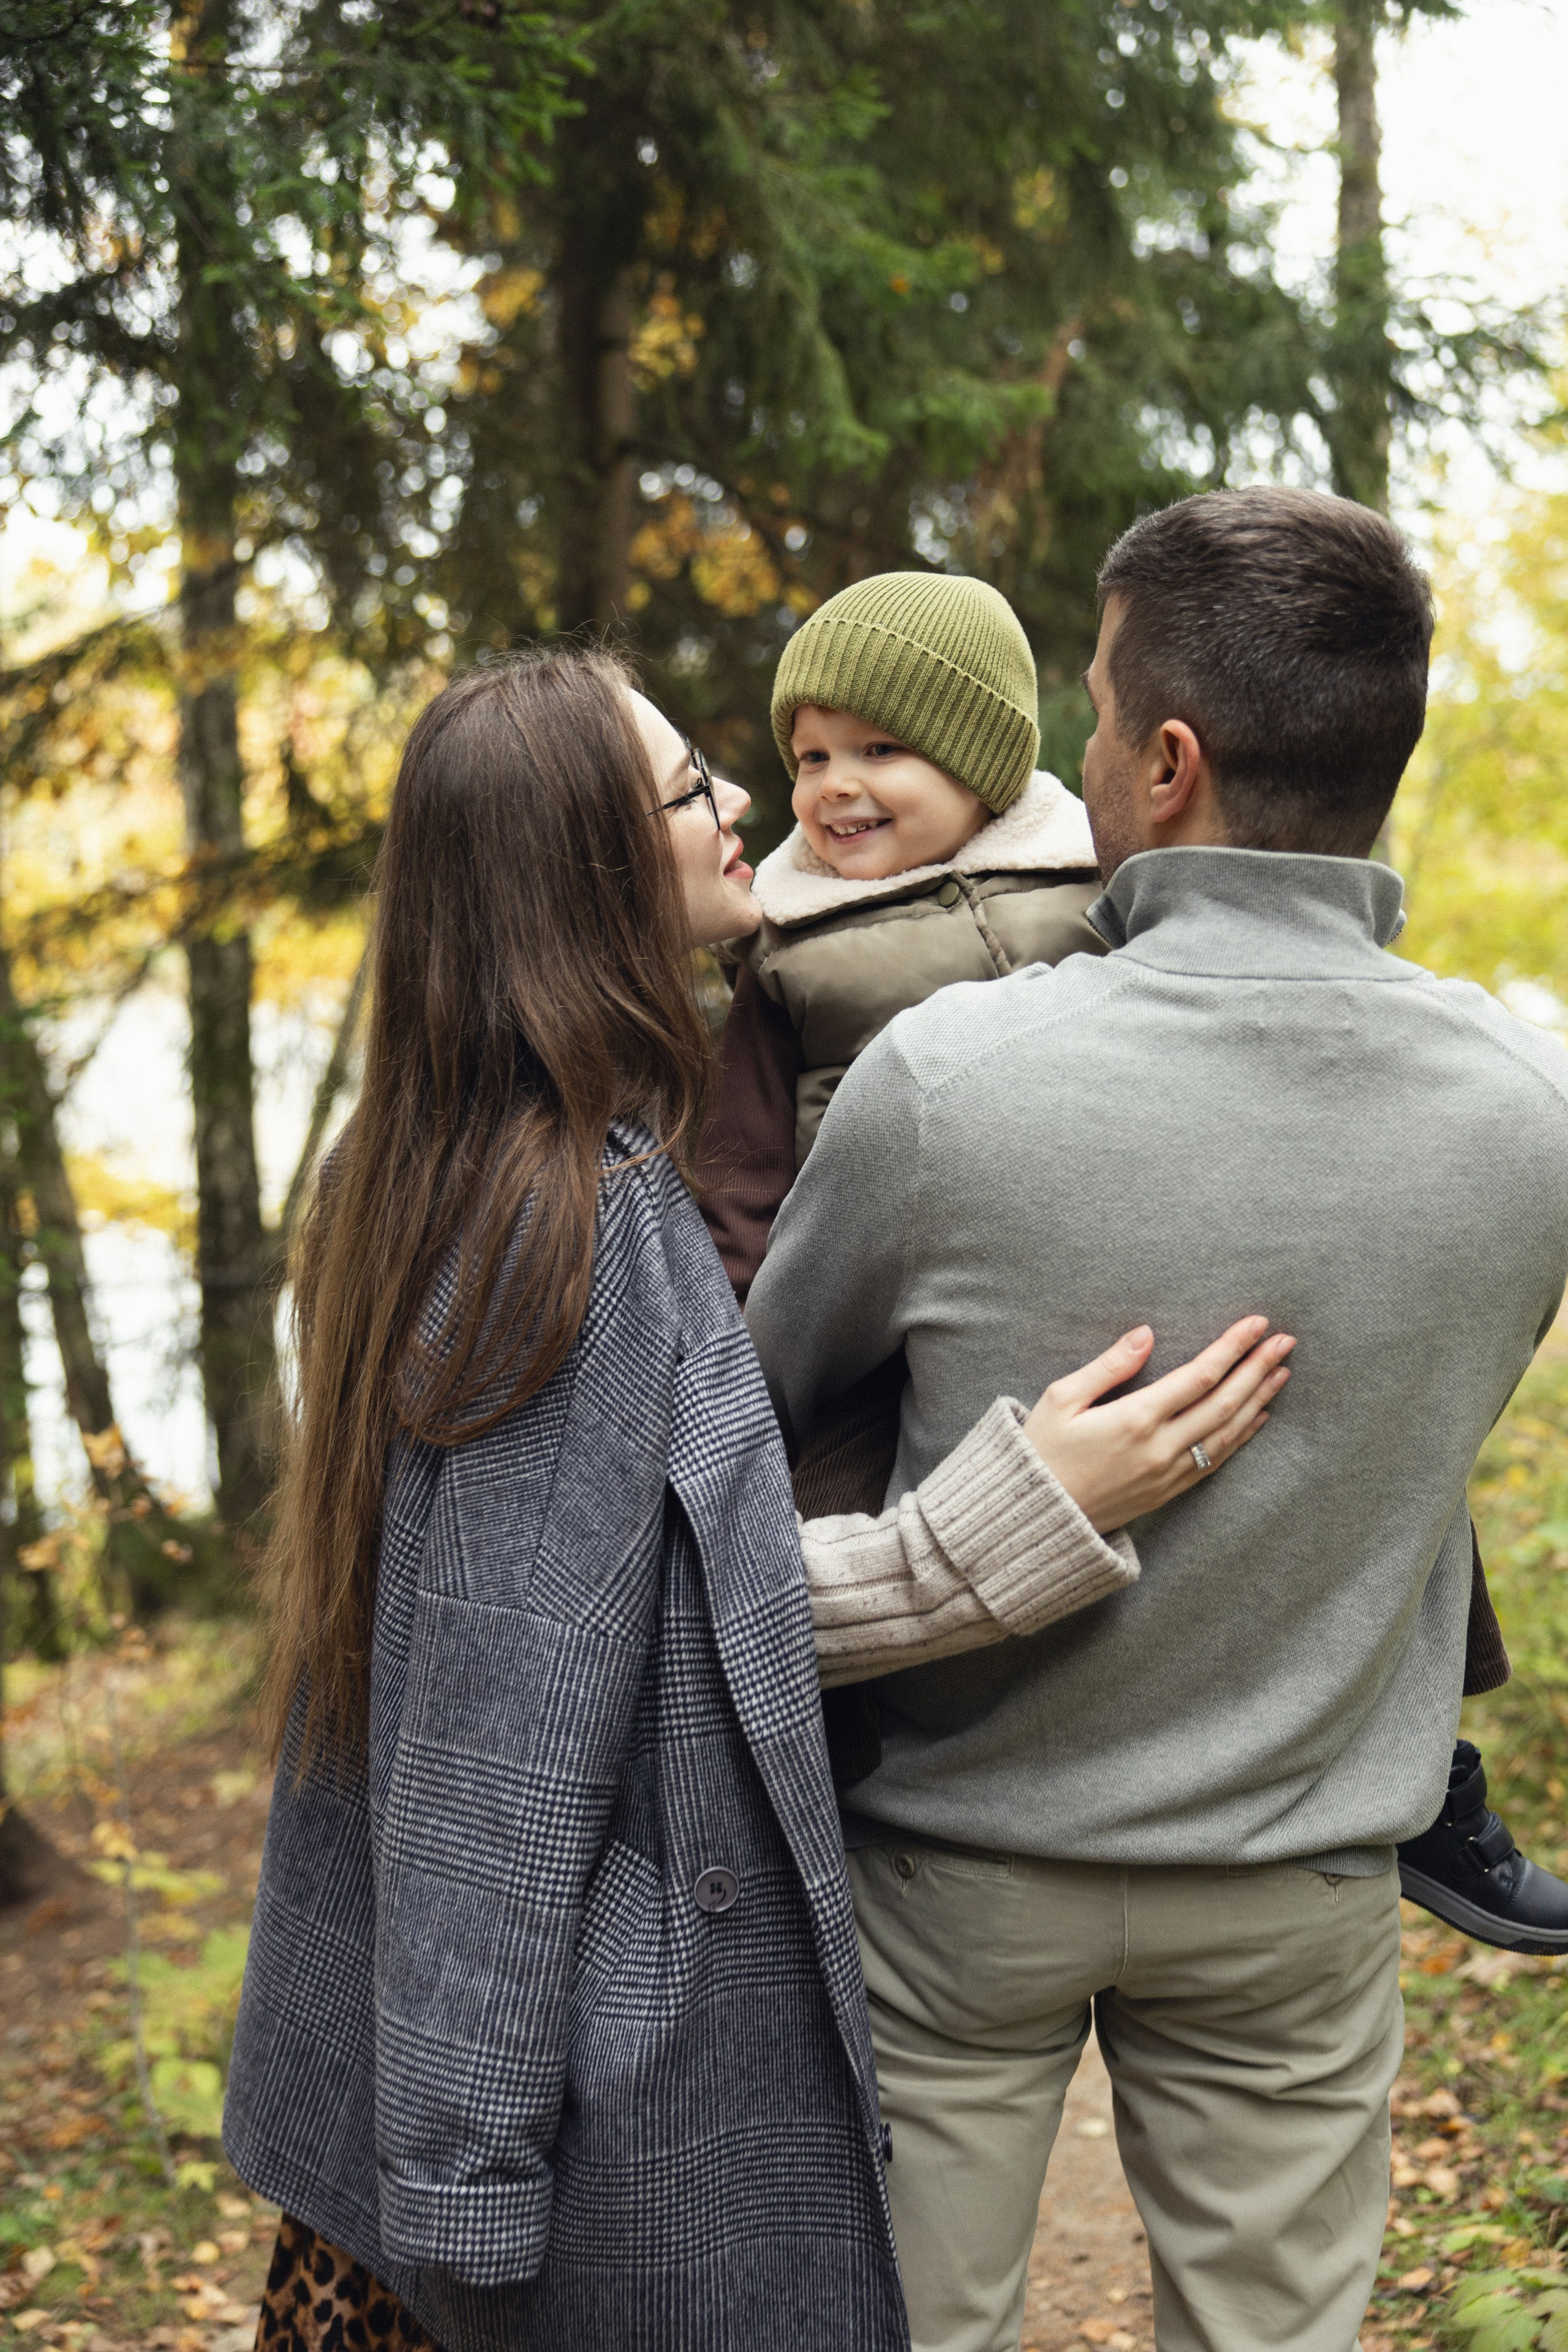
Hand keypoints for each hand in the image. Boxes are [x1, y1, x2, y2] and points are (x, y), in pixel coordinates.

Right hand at [1022, 1317, 1293, 1532]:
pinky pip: (1216, 1460)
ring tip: (1282, 1372)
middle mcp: (1160, 1448)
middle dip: (1258, 1368)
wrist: (1036, 1518)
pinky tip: (1258, 1416)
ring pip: (1227, 1432)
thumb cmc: (1042, 1452)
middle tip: (1285, 1341)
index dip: (1232, 1348)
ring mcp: (1168, 1474)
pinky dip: (1242, 1436)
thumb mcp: (1062, 1399)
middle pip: (1224, 1402)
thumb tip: (1146, 1334)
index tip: (1257, 1324)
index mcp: (1135, 1419)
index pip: (1199, 1375)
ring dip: (1259, 1400)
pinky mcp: (1168, 1492)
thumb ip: (1108, 1365)